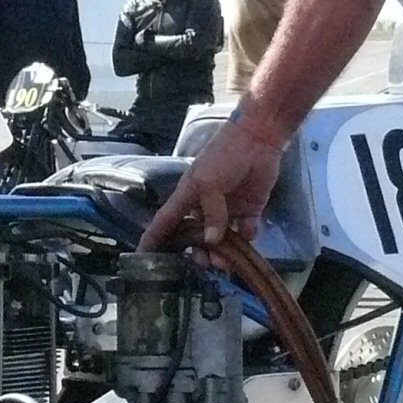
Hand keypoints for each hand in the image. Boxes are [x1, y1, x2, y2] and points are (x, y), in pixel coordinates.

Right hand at [141, 113, 287, 253]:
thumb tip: (211, 240)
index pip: (167, 221)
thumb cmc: (225, 155)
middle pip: (196, 237)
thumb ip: (211, 212)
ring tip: (226, 262)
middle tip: (205, 264)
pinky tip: (248, 232)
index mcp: (188, 196)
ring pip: (222, 239)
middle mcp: (205, 206)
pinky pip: (246, 230)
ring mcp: (228, 209)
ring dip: (223, 252)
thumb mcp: (209, 182)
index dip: (154, 238)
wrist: (258, 139)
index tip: (144, 256)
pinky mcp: (250, 209)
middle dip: (199, 253)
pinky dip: (247, 236)